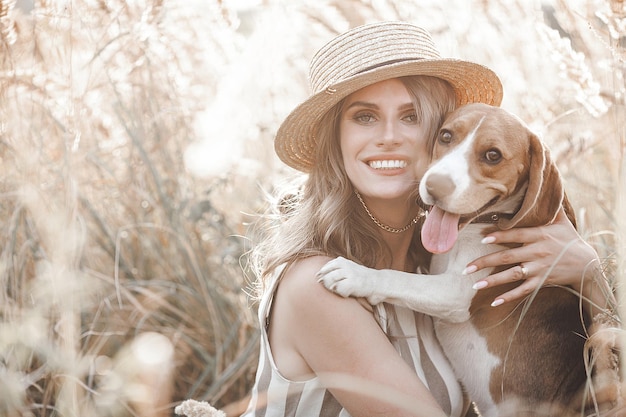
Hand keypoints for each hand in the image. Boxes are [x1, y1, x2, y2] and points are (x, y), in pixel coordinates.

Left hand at [465, 209, 601, 306]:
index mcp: (539, 236)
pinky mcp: (542, 282)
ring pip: (512, 275)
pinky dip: (510, 297)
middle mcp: (537, 252)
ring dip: (493, 281)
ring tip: (474, 285)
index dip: (500, 236)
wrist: (587, 264)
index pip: (516, 235)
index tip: (482, 237)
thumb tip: (545, 184)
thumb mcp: (561, 221)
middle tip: (466, 267)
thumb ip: (549, 206)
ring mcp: (539, 269)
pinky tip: (495, 302)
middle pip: (508, 257)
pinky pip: (524, 291)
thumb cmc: (569, 239)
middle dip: (485, 262)